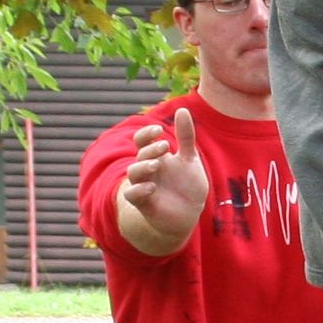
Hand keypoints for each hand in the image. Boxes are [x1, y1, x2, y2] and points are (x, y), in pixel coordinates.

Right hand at [117, 107, 211, 254]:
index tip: (159, 130)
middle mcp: (147, 170)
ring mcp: (144, 185)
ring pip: (133, 173)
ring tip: (157, 164)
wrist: (189, 214)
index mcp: (156, 157)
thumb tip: (182, 109)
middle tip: (166, 147)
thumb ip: (185, 137)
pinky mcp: (144, 203)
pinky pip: (132, 195)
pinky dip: (139, 190)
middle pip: (139, 154)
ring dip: (143, 166)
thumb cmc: (187, 185)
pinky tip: (152, 187)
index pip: (142, 140)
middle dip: (150, 149)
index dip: (147, 133)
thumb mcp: (189, 159)